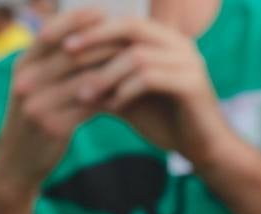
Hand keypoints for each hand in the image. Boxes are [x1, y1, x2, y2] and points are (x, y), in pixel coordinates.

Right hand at [0, 8, 125, 187]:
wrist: (16, 163)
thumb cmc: (33, 117)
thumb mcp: (34, 85)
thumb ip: (52, 59)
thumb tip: (89, 24)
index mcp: (21, 67)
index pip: (50, 32)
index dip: (78, 18)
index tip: (105, 12)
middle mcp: (26, 84)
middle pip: (75, 52)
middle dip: (108, 42)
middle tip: (136, 37)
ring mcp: (38, 106)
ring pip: (88, 77)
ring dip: (116, 68)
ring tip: (139, 62)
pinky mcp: (54, 127)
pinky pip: (93, 104)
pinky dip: (113, 95)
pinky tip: (129, 91)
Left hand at [68, 17, 236, 164]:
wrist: (199, 145)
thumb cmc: (161, 119)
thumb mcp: (126, 95)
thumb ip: (105, 80)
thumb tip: (65, 72)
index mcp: (164, 41)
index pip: (125, 22)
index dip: (93, 27)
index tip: (61, 41)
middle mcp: (179, 44)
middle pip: (132, 27)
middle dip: (96, 37)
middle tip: (67, 51)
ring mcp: (189, 61)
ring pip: (138, 55)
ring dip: (107, 75)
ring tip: (85, 95)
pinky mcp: (193, 84)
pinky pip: (151, 79)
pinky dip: (127, 91)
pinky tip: (113, 106)